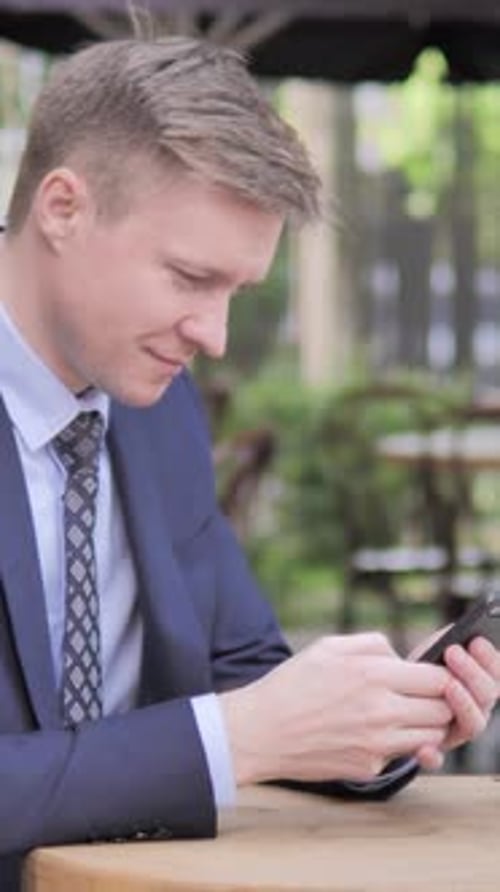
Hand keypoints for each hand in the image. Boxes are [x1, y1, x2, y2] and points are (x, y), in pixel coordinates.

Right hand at [220, 632, 451, 785]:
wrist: (260, 731)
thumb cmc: (291, 685)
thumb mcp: (329, 646)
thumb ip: (374, 644)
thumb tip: (402, 658)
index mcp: (372, 674)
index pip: (438, 679)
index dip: (440, 677)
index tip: (429, 676)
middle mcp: (381, 711)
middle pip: (442, 710)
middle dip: (437, 702)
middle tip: (418, 697)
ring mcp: (377, 744)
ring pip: (430, 737)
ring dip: (423, 726)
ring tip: (400, 715)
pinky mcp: (368, 767)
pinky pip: (400, 755)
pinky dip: (394, 745)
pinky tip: (370, 733)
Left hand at [417, 636, 499, 765]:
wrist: (387, 705)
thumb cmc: (415, 675)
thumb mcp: (430, 657)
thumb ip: (444, 646)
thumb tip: (452, 635)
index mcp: (480, 686)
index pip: (497, 673)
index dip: (490, 658)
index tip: (475, 639)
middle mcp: (475, 711)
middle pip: (487, 696)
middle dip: (472, 672)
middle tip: (453, 651)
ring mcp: (456, 733)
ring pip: (472, 725)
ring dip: (463, 704)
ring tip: (448, 685)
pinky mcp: (433, 752)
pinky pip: (437, 759)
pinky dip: (433, 755)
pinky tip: (424, 748)